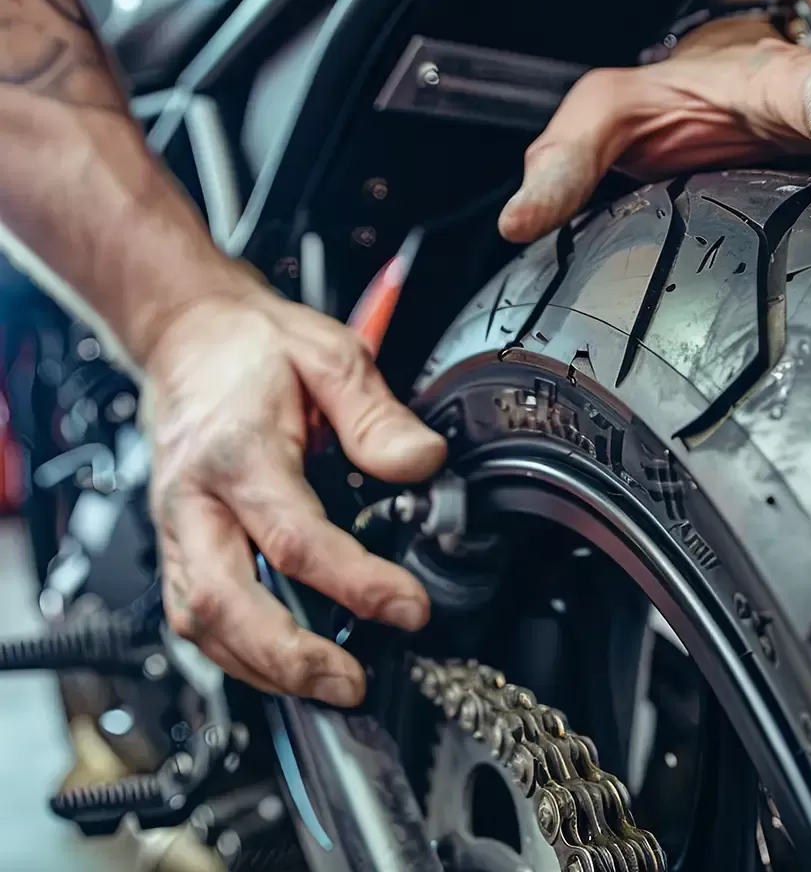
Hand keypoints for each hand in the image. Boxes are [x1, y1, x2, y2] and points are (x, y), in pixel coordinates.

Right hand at [143, 286, 445, 705]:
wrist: (186, 335)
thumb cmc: (255, 347)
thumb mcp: (330, 355)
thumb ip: (377, 414)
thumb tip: (423, 464)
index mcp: (238, 450)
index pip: (295, 537)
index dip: (356, 582)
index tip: (410, 607)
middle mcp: (193, 498)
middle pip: (225, 600)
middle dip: (291, 656)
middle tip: (353, 683)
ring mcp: (174, 524)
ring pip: (200, 620)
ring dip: (260, 667)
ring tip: (326, 687)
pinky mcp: (174, 540)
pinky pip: (194, 612)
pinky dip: (235, 651)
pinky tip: (281, 665)